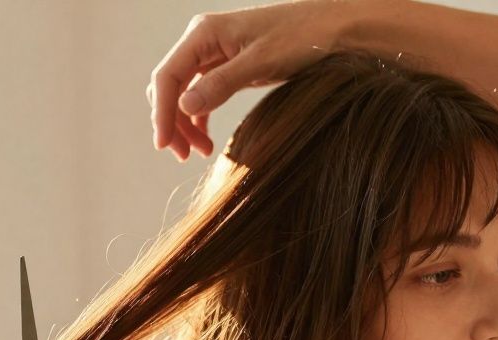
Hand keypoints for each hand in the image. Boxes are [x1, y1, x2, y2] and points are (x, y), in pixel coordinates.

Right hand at [147, 0, 367, 160]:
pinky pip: (201, 94)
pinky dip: (199, 117)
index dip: (160, 113)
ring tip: (200, 152)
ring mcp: (214, 53)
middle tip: (184, 155)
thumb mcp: (261, 63)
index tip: (164, 145)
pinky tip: (207, 139)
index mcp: (204, 33)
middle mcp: (203, 41)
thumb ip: (220, 84)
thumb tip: (183, 107)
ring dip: (185, 123)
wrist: (337, 27)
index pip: (167, 77)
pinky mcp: (227, 65)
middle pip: (170, 87)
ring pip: (183, 93)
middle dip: (172, 122)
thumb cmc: (304, 37)